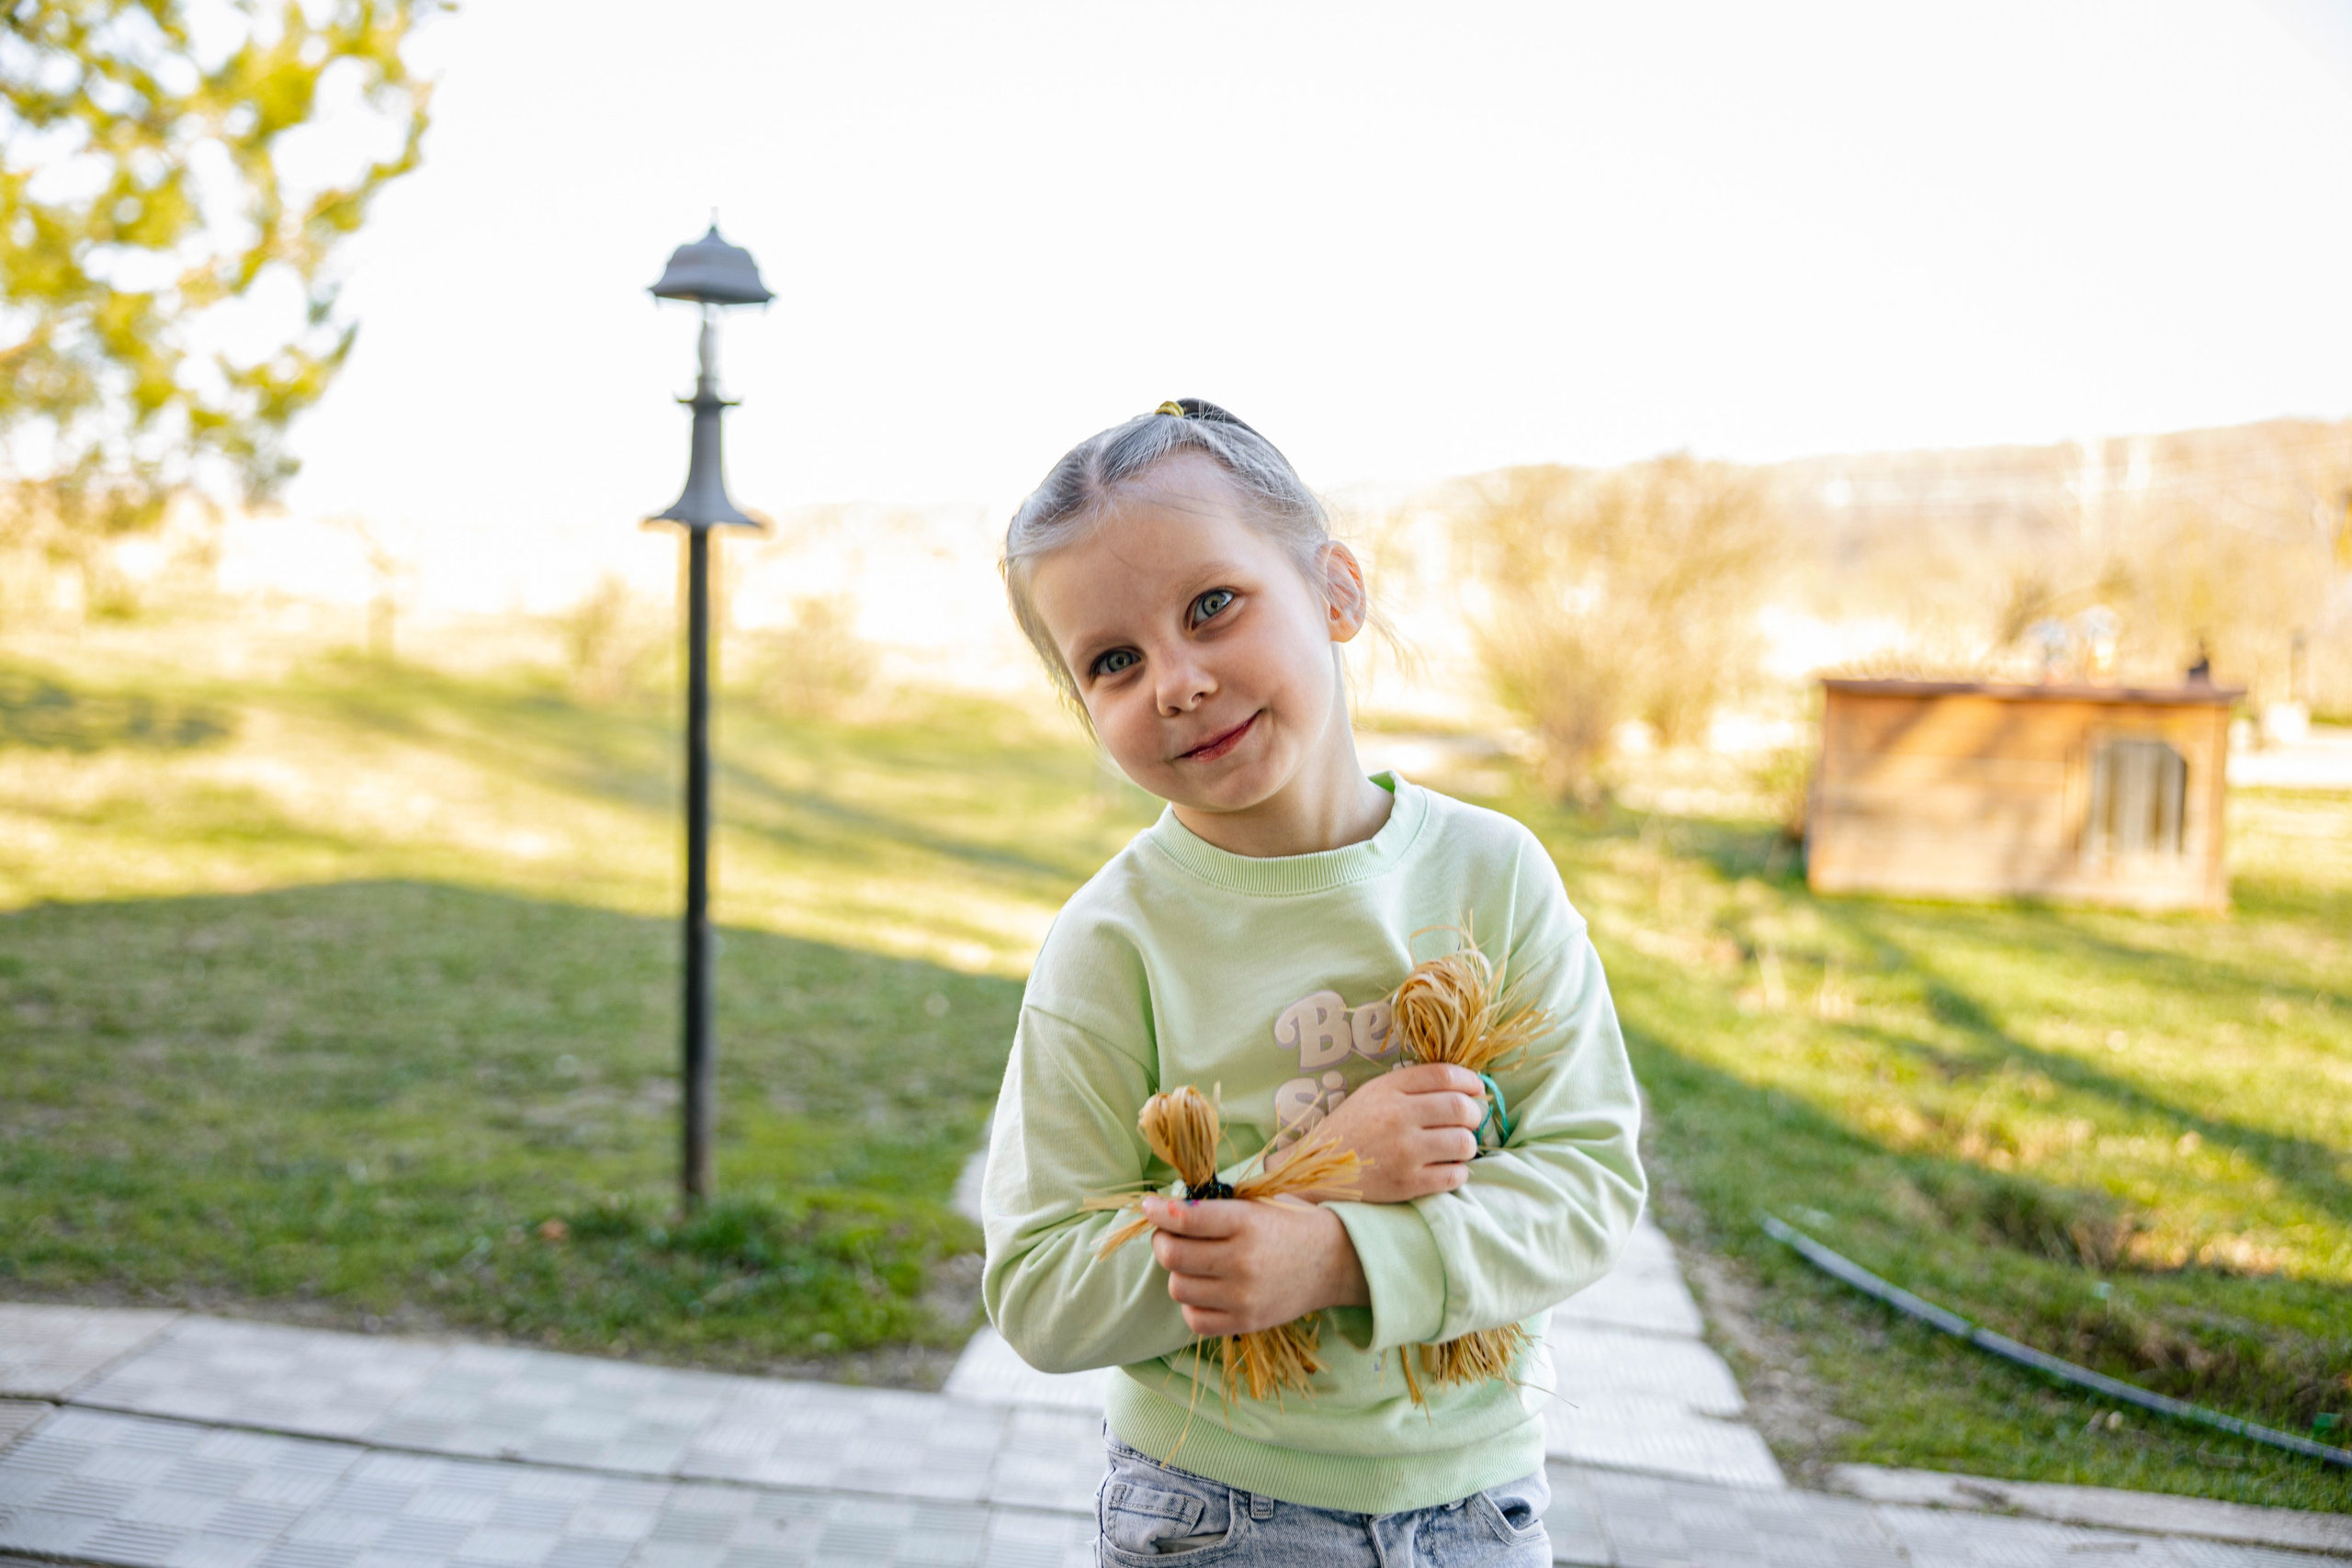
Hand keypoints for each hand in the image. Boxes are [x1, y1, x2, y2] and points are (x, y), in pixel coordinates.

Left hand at [1143, 1196, 1369, 1336]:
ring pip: (1178, 1288)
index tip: (1149, 1206)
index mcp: (1246, 1222)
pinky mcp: (1245, 1322)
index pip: (1185, 1219)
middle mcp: (1243, 1261)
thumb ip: (1215, 1206)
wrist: (1334, 1262)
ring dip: (1177, 1272)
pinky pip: (1194, 1319)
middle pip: (1173, 1255)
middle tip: (1168, 1234)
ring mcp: (1243, 1296)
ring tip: (1190, 1261)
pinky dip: (1191, 1303)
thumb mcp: (1258, 1202)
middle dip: (1161, 1241)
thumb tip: (1167, 1208)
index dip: (1158, 1211)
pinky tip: (1203, 1287)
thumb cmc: (1290, 1223)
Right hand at [1274, 1063, 1485, 1201]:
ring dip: (1468, 1145)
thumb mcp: (1373, 1094)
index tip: (1477, 1089)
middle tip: (1469, 1121)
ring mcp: (1403, 1152)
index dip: (1469, 1080)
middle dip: (1474, 1114)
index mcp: (1387, 1090)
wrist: (1319, 1171)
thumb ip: (1411, 1086)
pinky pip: (1454, 1176)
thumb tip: (1464, 1088)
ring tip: (1458, 1146)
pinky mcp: (1406, 1184)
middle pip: (1460, 1108)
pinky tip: (1448, 1168)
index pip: (1443, 1075)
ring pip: (1463, 1143)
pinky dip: (1459, 1171)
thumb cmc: (1351, 1129)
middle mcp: (1397, 1118)